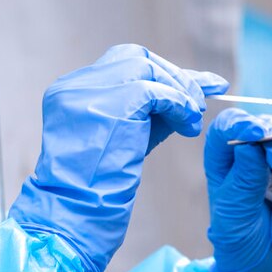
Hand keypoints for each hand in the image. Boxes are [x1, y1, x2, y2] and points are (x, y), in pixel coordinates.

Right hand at [9, 44, 228, 271]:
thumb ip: (156, 109)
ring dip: (178, 91)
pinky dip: (178, 104)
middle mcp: (75, 86)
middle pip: (134, 58)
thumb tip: (200, 89)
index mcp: (70, 91)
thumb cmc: (100, 185)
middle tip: (198, 102)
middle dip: (173, 76)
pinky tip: (189, 125)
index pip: (123, 65)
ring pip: (145, 68)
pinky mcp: (108, 105)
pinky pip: (154, 91)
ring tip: (194, 119)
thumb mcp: (127, 136)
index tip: (192, 91)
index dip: (162, 75)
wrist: (76, 213)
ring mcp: (87, 92)